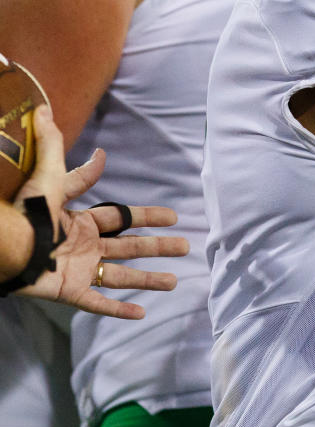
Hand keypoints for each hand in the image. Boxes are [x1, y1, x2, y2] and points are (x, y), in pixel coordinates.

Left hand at [14, 106, 187, 318]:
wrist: (8, 245)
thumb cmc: (26, 212)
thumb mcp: (45, 177)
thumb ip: (52, 147)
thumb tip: (45, 111)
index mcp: (81, 222)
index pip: (121, 217)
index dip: (147, 215)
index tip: (172, 216)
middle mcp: (85, 247)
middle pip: (130, 246)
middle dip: (158, 246)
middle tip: (185, 247)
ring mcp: (80, 271)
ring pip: (121, 276)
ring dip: (148, 279)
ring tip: (173, 282)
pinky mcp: (70, 293)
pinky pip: (98, 304)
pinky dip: (118, 310)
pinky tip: (140, 315)